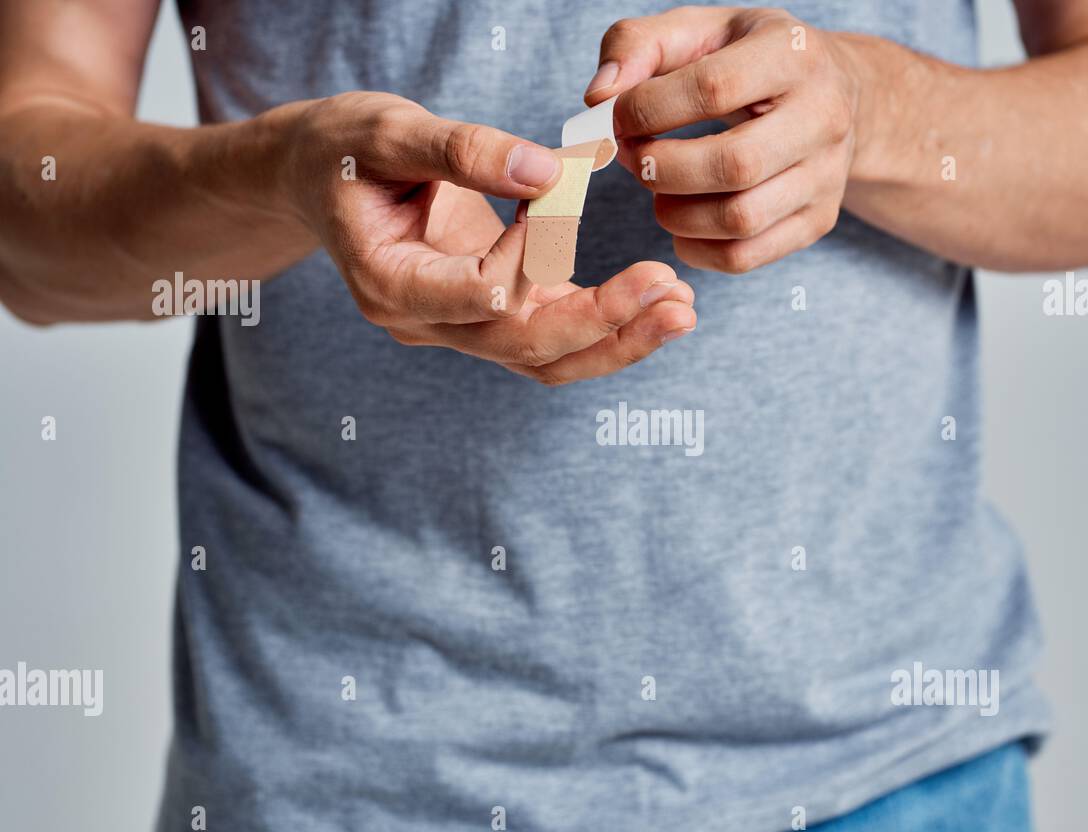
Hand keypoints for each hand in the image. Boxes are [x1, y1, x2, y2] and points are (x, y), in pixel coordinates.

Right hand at [277, 92, 695, 384]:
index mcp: (390, 284)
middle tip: (672, 294)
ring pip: (548, 359)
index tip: (561, 189)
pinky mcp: (488, 319)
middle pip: (525, 346)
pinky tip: (657, 302)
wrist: (320, 179)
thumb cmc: (344, 150)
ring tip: (682, 308)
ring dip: (619, 339)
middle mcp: (425, 324)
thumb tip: (547, 170)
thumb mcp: (389, 132)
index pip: (480, 293)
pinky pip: (553, 340)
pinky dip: (606, 325)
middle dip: (603, 321)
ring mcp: (458, 329)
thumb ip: (463, 149)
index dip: (531, 253)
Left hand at [585, 7, 860, 273]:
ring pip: (740, 219)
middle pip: (734, 164)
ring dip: (676, 214)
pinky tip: (681, 224)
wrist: (837, 95)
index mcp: (792, 54)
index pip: (713, 89)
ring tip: (657, 191)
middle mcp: (823, 116)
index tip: (617, 119)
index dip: (650, 109)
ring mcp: (826, 176)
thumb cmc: (750, 60)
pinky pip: (746, 257)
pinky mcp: (818, 220)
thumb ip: (639, 46)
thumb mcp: (700, 30)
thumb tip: (598, 100)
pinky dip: (697, 249)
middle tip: (634, 158)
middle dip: (662, 168)